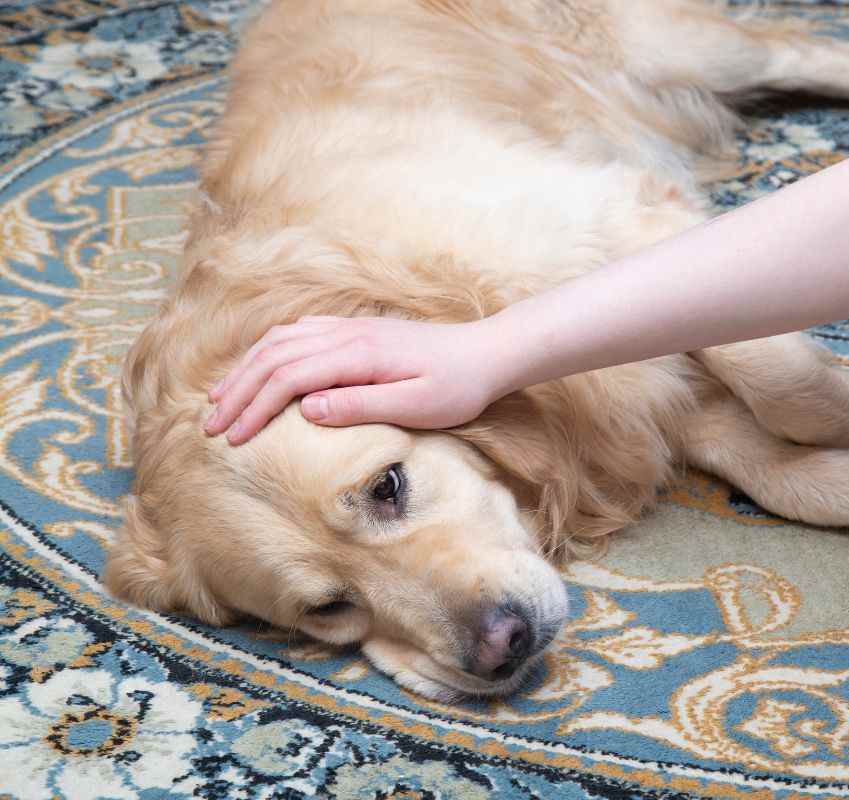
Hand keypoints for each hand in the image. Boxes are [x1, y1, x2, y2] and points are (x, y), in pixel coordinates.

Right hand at [205, 315, 510, 443]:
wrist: (487, 353)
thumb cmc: (458, 387)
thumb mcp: (417, 406)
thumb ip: (361, 406)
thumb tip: (306, 409)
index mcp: (358, 354)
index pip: (288, 378)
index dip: (254, 408)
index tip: (231, 439)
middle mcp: (347, 334)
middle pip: (274, 357)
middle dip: (237, 391)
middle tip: (210, 426)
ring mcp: (350, 328)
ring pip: (280, 341)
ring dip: (246, 369)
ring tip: (220, 400)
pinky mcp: (356, 331)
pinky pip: (299, 333)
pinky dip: (268, 351)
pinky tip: (259, 368)